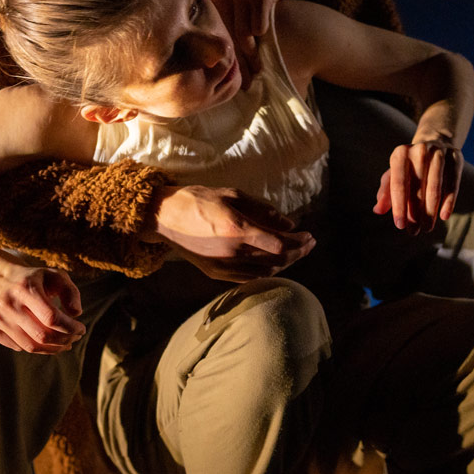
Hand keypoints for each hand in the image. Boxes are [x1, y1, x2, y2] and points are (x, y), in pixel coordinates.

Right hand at [0, 265, 84, 353]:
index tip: (81, 329)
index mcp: (25, 287)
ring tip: (65, 343)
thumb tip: (76, 313)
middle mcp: (7, 303)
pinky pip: (18, 347)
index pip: (51, 317)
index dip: (70, 327)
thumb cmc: (35, 279)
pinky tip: (46, 341)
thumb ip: (70, 292)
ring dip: (53, 348)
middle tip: (75, 338)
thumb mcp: (56, 276)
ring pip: (30, 346)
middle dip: (64, 340)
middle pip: (41, 335)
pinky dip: (36, 348)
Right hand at [151, 185, 314, 280]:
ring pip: (266, 272)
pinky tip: (273, 264)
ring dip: (285, 264)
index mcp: (238, 229)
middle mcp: (233, 252)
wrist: (164, 218)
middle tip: (309, 244)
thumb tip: (289, 223)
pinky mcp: (216, 274)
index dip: (299, 242)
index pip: (280, 244)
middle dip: (298, 253)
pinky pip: (249, 278)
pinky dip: (267, 272)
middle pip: (277, 261)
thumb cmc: (198, 199)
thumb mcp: (232, 195)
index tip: (309, 235)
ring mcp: (224, 267)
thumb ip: (263, 210)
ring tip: (295, 252)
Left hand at [200, 0, 338, 84]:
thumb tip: (213, 56)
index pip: (213, 31)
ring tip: (258, 70)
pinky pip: (260, 24)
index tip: (227, 75)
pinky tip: (265, 44)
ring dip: (253, 55)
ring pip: (244, 33)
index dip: (220, 56)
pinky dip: (263, 34)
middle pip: (227, 35)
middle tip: (244, 81)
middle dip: (238, 61)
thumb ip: (219, 16)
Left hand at [373, 139, 462, 233]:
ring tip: (427, 227)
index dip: (399, 206)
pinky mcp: (455, 158)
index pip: (398, 183)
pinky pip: (453, 183)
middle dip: (415, 212)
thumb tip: (377, 210)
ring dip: (431, 210)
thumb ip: (385, 192)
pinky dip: (448, 201)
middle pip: (417, 187)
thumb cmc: (410, 166)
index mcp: (400, 153)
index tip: (400, 225)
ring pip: (435, 186)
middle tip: (414, 231)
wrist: (435, 142)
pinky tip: (444, 216)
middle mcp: (420, 150)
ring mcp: (439, 152)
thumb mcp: (394, 175)